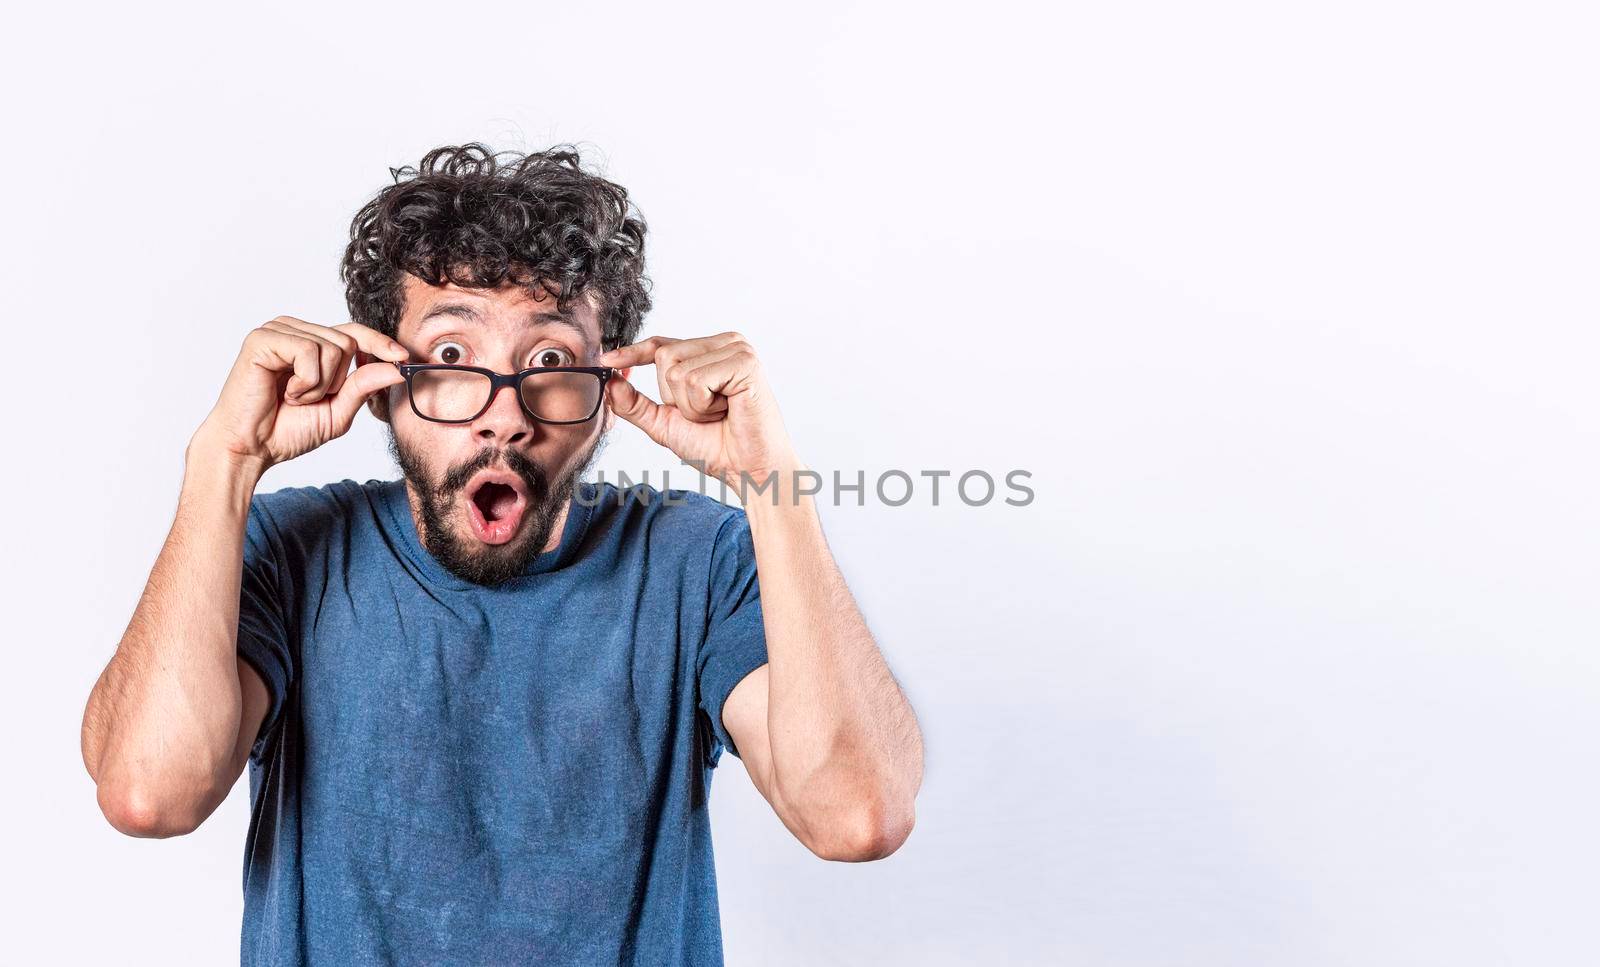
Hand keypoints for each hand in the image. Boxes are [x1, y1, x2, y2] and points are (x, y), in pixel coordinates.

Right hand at [190, 316, 409, 471]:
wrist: (250, 448)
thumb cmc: (286, 430)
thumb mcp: (338, 410)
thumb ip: (364, 387)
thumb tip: (397, 368)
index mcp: (312, 344)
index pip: (354, 333)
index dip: (380, 343)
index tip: (403, 358)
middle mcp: (296, 331)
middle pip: (348, 341)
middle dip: (338, 380)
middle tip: (309, 399)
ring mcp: (278, 331)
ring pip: (332, 346)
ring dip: (320, 384)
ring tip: (295, 398)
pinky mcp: (262, 338)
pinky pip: (309, 351)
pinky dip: (306, 381)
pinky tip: (285, 393)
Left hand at [599, 332, 802, 487]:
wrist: (749, 471)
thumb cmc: (717, 447)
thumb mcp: (665, 423)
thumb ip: (636, 403)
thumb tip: (609, 381)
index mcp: (710, 351)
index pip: (661, 344)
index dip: (633, 353)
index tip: (606, 360)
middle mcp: (726, 343)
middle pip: (665, 356)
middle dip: (674, 397)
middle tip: (707, 412)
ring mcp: (738, 349)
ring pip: (678, 370)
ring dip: (691, 405)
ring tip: (719, 413)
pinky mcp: (745, 363)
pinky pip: (696, 380)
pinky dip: (703, 406)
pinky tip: (727, 411)